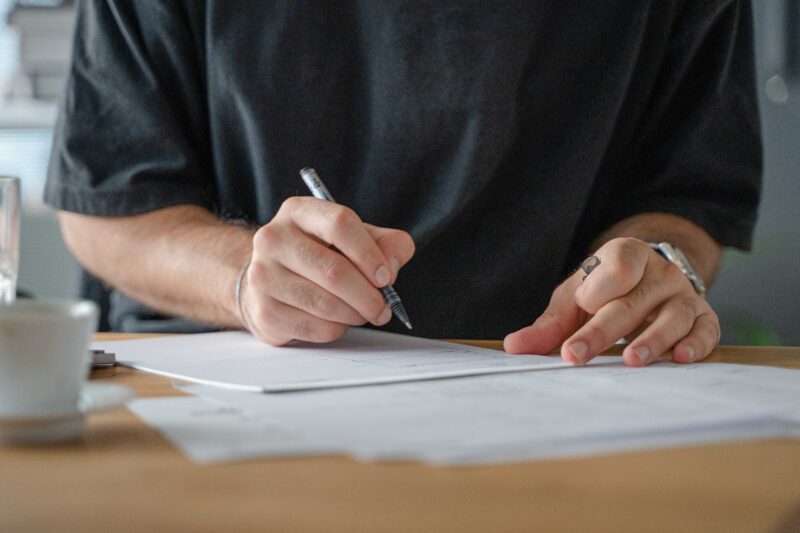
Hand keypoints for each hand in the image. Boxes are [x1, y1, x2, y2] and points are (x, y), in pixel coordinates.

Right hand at [239, 197, 414, 344]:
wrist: (271, 280)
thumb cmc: (319, 255)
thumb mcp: (355, 238)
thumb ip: (386, 244)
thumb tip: (391, 265)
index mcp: (298, 212)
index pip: (339, 224)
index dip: (369, 254)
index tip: (386, 276)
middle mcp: (273, 239)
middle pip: (334, 271)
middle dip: (368, 295)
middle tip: (382, 307)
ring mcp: (263, 276)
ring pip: (326, 304)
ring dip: (355, 315)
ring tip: (361, 313)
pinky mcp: (264, 312)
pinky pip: (316, 328)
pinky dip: (337, 329)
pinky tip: (336, 320)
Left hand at [503, 237, 719, 365]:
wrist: (648, 279)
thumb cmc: (604, 292)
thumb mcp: (574, 300)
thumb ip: (548, 325)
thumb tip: (514, 347)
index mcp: (624, 255)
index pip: (614, 270)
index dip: (595, 292)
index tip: (579, 310)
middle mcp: (658, 271)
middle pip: (630, 302)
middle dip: (601, 331)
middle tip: (576, 355)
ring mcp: (683, 293)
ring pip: (672, 316)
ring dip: (652, 339)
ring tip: (632, 361)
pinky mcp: (702, 316)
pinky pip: (705, 329)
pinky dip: (696, 344)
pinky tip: (680, 359)